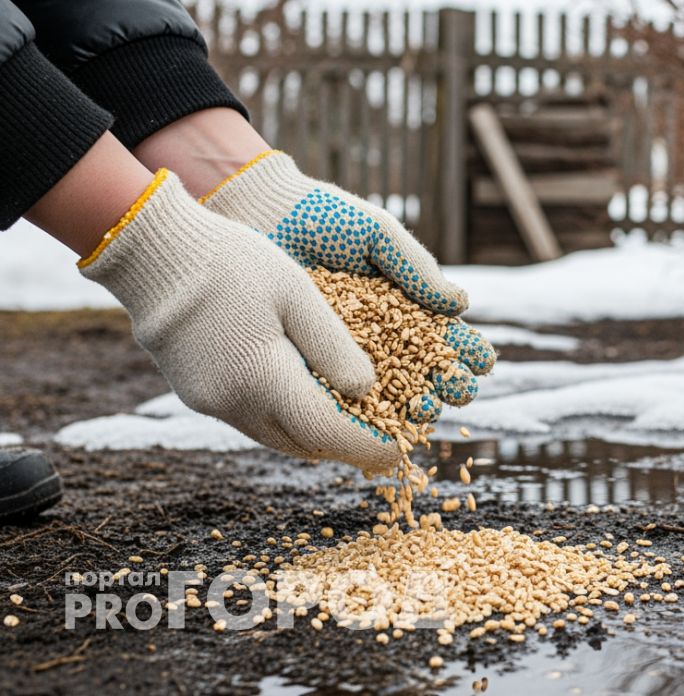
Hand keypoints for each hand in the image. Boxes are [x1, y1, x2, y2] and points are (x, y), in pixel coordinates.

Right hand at [80, 171, 400, 473]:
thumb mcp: (297, 293)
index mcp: (259, 378)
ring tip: (353, 419)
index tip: (399, 451)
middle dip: (345, 446)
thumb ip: (333, 346)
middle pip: (302, 444)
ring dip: (315, 433)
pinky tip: (308, 396)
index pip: (325, 432)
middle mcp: (230, 403)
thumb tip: (367, 390)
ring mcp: (208, 401)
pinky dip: (286, 417)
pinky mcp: (195, 393)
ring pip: (276, 437)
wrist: (152, 249)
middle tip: (384, 438)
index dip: (367, 446)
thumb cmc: (231, 261)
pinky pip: (253, 420)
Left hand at [201, 151, 494, 416]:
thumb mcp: (379, 235)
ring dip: (412, 405)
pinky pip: (339, 392)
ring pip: (388, 391)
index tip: (481, 362)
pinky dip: (360, 410)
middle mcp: (381, 337)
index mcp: (406, 307)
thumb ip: (417, 267)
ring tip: (424, 409)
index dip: (467, 353)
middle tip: (458, 392)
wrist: (261, 215)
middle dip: (447, 385)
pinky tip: (376, 420)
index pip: (446, 338)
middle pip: (425, 372)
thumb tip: (461, 304)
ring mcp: (346, 354)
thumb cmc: (325, 218)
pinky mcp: (312, 364)